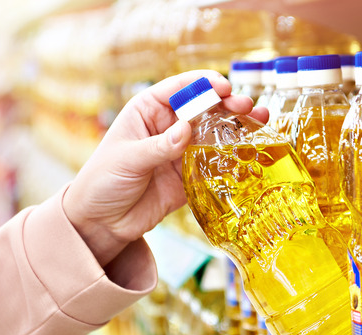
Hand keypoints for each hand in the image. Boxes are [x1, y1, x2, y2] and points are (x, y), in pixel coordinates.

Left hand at [63, 70, 268, 266]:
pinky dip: (233, 156)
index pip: (179, 88)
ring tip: (259, 121)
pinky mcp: (190, 175)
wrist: (103, 222)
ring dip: (237, 127)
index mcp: (147, 111)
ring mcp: (181, 151)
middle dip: (227, 104)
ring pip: (214, 133)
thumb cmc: (103, 181)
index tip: (224, 87)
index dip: (203, 84)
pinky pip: (215, 162)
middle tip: (246, 106)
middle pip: (204, 108)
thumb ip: (159, 145)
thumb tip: (186, 130)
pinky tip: (251, 151)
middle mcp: (168, 127)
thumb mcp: (128, 159)